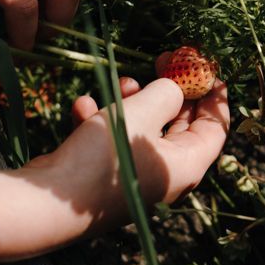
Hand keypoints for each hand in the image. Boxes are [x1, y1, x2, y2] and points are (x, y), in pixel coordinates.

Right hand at [31, 72, 229, 222]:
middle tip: (163, 61)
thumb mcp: (141, 113)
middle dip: (171, 91)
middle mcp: (166, 176)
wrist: (47, 203)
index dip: (214, 97)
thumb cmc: (103, 159)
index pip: (216, 129)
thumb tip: (174, 88)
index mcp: (187, 166)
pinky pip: (114, 143)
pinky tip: (83, 107)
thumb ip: (166, 94)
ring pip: (144, 131)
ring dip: (133, 103)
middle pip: (180, 127)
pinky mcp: (106, 178)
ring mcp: (136, 178)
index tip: (208, 69)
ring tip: (123, 82)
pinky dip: (103, 122)